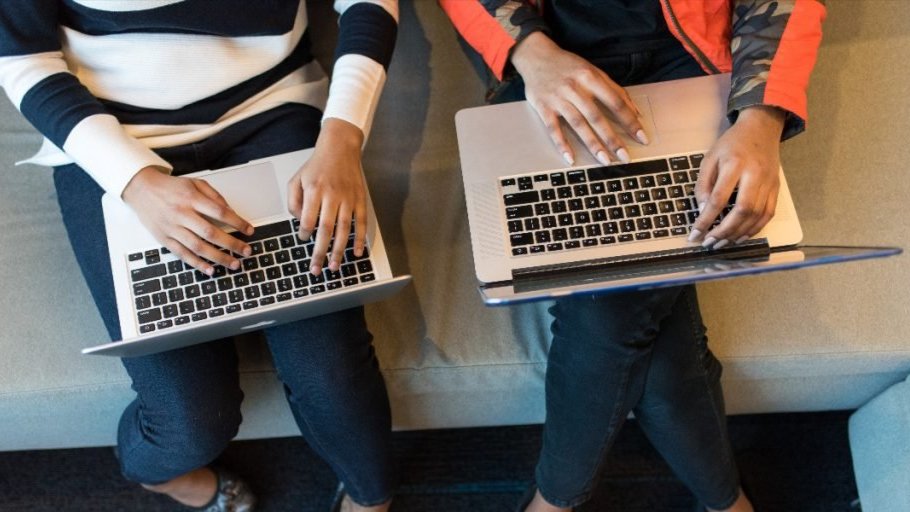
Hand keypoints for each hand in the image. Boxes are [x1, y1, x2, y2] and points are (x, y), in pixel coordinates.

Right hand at [122, 167, 253, 274]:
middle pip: (211, 233)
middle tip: (247, 251)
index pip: (220, 212)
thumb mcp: (195, 183)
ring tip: (234, 264)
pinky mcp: (164, 239)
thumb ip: (214, 196)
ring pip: (198, 247)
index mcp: (191, 198)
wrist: (141, 189)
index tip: (249, 230)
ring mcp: (172, 228)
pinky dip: (197, 264)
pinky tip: (211, 270)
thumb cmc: (171, 187)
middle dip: (232, 244)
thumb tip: (231, 212)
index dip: (237, 222)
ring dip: (218, 258)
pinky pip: (182, 254)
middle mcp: (182, 214)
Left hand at [287, 118, 366, 274]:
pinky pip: (361, 223)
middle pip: (326, 230)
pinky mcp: (360, 199)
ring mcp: (348, 199)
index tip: (303, 239)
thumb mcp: (296, 178)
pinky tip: (356, 253)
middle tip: (316, 269)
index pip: (308, 219)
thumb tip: (300, 222)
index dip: (304, 233)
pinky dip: (360, 239)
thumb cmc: (317, 165)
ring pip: (344, 230)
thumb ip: (293, 201)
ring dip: (339, 250)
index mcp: (314, 190)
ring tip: (334, 266)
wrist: (340, 147)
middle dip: (320, 252)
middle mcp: (332, 195)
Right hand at [510, 32, 648, 164]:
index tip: (641, 137)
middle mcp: (575, 88)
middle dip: (612, 139)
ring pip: (578, 124)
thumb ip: (614, 90)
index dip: (630, 121)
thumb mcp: (593, 71)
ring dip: (592, 144)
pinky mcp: (543, 108)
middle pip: (597, 117)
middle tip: (625, 157)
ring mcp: (558, 99)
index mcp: (591, 77)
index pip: (615, 102)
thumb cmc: (568, 66)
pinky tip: (570, 158)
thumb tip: (636, 112)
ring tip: (605, 160)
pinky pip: (553, 129)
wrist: (536, 56)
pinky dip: (562, 144)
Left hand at [690, 106, 785, 247]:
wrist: (761, 128)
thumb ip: (704, 185)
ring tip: (722, 243)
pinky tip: (741, 237)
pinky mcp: (776, 188)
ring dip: (738, 234)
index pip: (719, 199)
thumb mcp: (710, 158)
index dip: (706, 220)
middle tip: (709, 244)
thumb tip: (703, 210)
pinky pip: (768, 214)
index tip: (695, 234)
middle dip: (724, 231)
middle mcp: (755, 175)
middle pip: (742, 210)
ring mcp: (769, 182)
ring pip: (756, 215)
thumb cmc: (732, 144)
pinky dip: (755, 229)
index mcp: (735, 165)